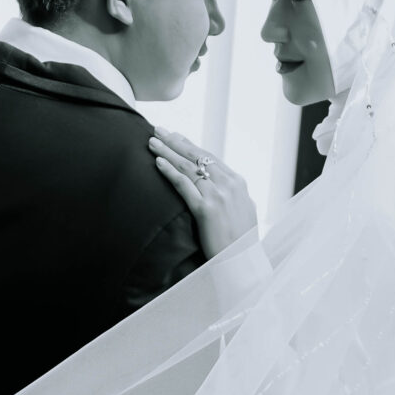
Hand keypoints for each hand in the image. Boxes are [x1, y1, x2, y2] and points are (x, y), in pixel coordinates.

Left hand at [152, 128, 257, 256]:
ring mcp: (218, 195)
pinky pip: (183, 185)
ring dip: (167, 152)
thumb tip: (223, 187)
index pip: (209, 157)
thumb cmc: (240, 242)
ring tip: (151, 142)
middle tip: (158, 130)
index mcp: (237, 182)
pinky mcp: (207, 209)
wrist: (243, 263)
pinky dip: (169, 171)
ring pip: (188, 167)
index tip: (174, 136)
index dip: (189, 145)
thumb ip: (232, 196)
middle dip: (175, 141)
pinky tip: (157, 162)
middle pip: (196, 156)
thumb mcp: (243, 211)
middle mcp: (229, 184)